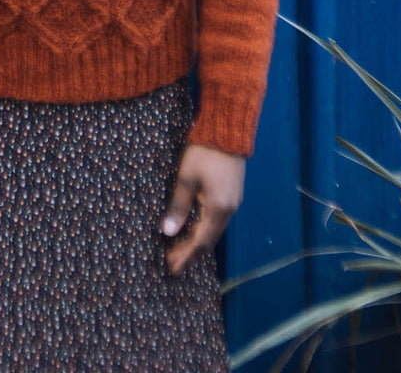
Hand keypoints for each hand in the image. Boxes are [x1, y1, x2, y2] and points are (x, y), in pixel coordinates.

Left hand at [161, 144, 245, 274]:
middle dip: (190, 252)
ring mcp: (233, 203)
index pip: (199, 241)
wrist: (228, 133)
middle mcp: (229, 210)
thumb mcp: (186, 178)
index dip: (185, 255)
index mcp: (218, 209)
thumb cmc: (204, 153)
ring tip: (179, 249)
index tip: (171, 266)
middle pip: (208, 240)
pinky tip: (193, 229)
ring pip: (213, 231)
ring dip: (197, 241)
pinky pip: (217, 220)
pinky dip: (204, 229)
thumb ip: (178, 206)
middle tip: (172, 262)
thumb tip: (167, 231)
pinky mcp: (232, 195)